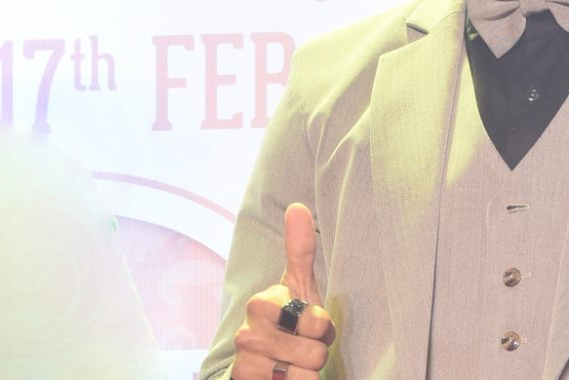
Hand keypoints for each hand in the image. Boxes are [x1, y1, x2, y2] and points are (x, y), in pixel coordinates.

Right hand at [230, 203, 335, 378]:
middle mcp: (247, 333)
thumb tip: (297, 205)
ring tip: (294, 364)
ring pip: (306, 375)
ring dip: (308, 374)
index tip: (310, 325)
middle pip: (315, 352)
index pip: (318, 322)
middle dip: (316, 353)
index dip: (323, 329)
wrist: (261, 369)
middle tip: (303, 347)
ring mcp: (245, 363)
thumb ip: (300, 250)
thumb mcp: (298, 287)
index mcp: (262, 303)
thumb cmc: (287, 324)